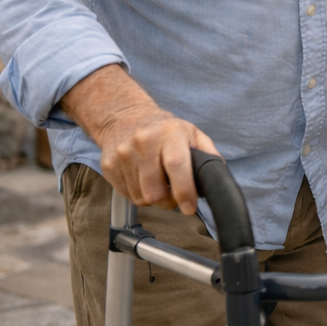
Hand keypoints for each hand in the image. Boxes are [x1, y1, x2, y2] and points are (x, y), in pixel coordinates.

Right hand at [61, 65, 217, 214]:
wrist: (124, 117)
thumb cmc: (164, 129)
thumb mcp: (191, 132)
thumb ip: (207, 154)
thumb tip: (217, 178)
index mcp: (170, 134)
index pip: (177, 166)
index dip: (184, 191)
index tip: (190, 207)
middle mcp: (144, 143)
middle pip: (156, 191)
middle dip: (170, 201)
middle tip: (176, 197)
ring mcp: (123, 155)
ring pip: (141, 198)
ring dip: (154, 199)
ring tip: (160, 185)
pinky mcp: (109, 167)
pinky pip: (127, 196)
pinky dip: (139, 195)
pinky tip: (144, 182)